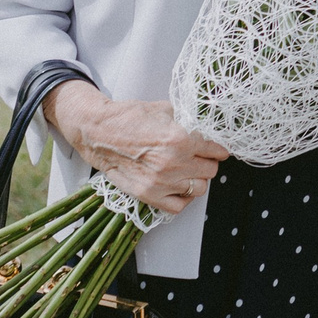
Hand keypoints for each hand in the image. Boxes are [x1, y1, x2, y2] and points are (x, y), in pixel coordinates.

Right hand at [44, 80, 230, 213]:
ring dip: (197, 180)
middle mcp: (173, 163)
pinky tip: (180, 187)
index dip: (219, 149)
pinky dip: (183, 199)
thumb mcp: (165, 110)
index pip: (215, 150)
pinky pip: (178, 207)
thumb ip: (188, 120)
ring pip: (198, 189)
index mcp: (180, 140)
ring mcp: (160, 182)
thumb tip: (206, 126)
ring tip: (190, 171)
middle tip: (202, 157)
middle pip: (210, 171)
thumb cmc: (128, 118)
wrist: (98, 131)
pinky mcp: (147, 194)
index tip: (219, 150)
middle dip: (208, 162)